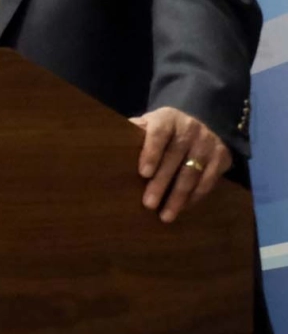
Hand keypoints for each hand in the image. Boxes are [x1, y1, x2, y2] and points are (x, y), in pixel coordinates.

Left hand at [134, 106, 231, 222]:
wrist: (200, 125)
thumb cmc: (163, 131)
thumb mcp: (149, 125)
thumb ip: (135, 132)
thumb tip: (111, 141)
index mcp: (167, 118)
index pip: (159, 133)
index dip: (151, 152)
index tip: (143, 173)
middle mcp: (190, 128)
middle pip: (174, 157)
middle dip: (161, 183)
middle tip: (148, 204)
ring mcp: (208, 143)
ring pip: (192, 173)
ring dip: (178, 196)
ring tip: (165, 215)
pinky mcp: (222, 157)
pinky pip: (208, 181)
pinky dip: (194, 197)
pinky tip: (182, 208)